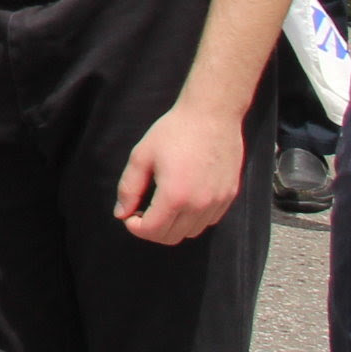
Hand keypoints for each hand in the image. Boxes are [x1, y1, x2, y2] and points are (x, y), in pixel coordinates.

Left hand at [114, 103, 245, 243]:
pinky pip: (208, 221)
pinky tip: (184, 199)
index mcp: (175, 196)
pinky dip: (193, 219)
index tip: (129, 215)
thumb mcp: (142, 155)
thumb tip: (121, 213)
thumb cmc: (174, 131)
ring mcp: (217, 202)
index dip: (135, 227)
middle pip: (171, 237)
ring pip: (191, 232)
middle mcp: (199, 205)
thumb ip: (128, 188)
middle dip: (152, 230)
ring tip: (163, 205)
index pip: (152, 231)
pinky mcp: (229, 196)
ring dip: (173, 226)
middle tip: (143, 211)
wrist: (212, 115)